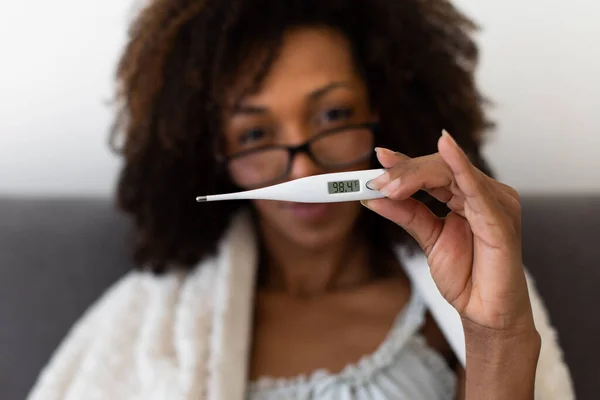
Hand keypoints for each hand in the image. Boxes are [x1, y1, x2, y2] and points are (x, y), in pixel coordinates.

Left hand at [362, 131, 534, 333]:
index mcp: (468, 196)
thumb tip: (374, 196)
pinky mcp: (500, 219)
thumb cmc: (466, 275)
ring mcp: (495, 203)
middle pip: (441, 167)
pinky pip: (477, 189)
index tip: (380, 156)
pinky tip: (447, 149)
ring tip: (389, 186)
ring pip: (452, 173)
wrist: (484, 312)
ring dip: (416, 175)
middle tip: (377, 182)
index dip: (406, 162)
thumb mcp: (428, 238)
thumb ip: (406, 214)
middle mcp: (484, 194)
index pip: (435, 170)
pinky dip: (460, 168)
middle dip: (405, 172)